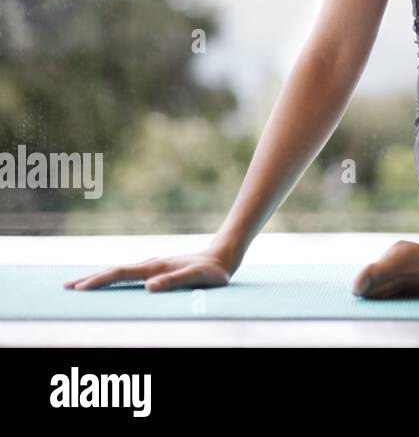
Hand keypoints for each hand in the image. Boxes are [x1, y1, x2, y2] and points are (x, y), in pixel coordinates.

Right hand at [63, 248, 235, 292]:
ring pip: (121, 271)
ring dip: (100, 277)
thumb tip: (149, 287)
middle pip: (115, 271)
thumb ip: (175, 281)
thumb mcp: (197, 278)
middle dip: (91, 279)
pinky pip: (130, 273)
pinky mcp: (157, 268)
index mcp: (155, 267)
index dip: (99, 281)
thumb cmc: (212, 272)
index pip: (121, 274)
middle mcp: (151, 264)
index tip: (79, 289)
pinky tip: (111, 281)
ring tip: (81, 284)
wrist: (223, 256)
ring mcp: (153, 265)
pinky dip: (114, 277)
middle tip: (67, 288)